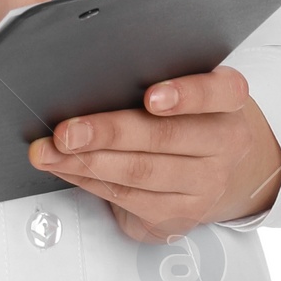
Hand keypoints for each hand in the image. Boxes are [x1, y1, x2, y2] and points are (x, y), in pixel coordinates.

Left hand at [26, 66, 280, 240]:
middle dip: (107, 134)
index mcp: (229, 101)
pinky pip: (127, 198)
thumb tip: (94, 66)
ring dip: (86, 162)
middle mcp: (223, 144)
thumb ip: (161, 72)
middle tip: (67, 130)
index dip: (184, 95)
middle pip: (162, 138)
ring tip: (51, 152)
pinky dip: (89, 181)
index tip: (150, 97)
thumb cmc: (196, 115)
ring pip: (140, 173)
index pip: (216, 93)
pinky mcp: (180, 215)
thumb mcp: (196, 86)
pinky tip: (66, 168)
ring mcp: (204, 185)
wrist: (229, 169)